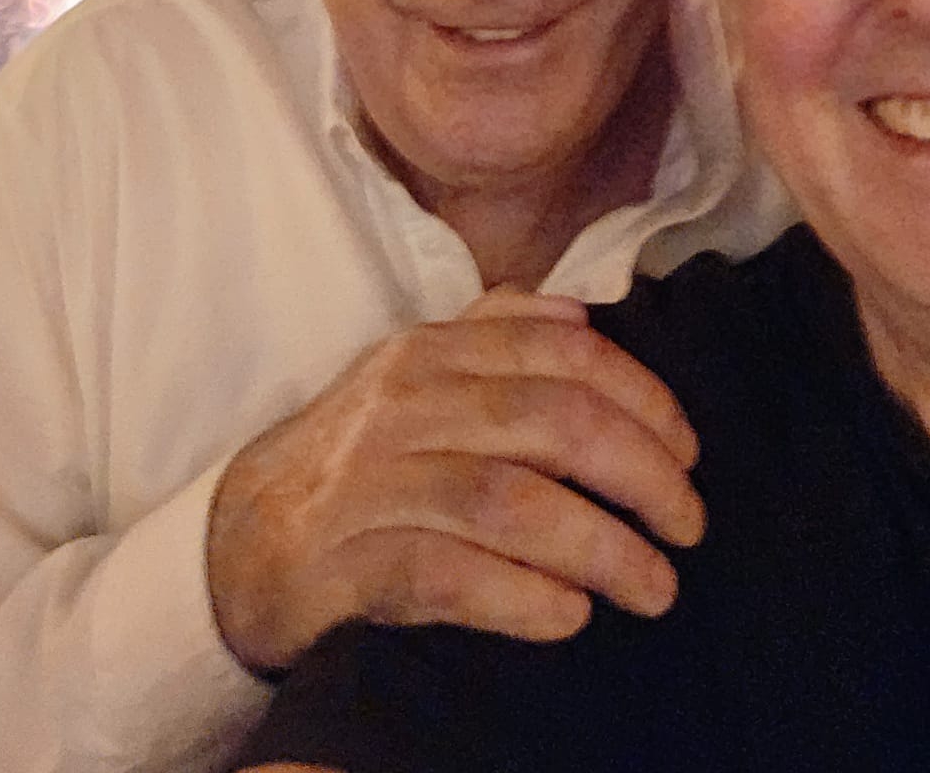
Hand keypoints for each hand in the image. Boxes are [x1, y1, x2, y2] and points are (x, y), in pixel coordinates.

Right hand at [206, 288, 703, 672]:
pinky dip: (521, 596)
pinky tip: (570, 616)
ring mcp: (372, 484)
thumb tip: (587, 314)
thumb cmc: (360, 456)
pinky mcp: (345, 565)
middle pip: (555, 424)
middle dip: (643, 475)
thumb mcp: (419, 374)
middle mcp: (406, 404)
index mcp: (435, 350)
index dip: (645, 400)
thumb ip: (499, 333)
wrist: (239, 538)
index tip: (690, 453)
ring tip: (654, 585)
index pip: (566, 353)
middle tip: (689, 526)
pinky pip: (447, 576)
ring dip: (600, 547)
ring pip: (510, 501)